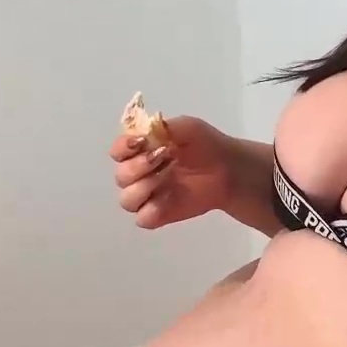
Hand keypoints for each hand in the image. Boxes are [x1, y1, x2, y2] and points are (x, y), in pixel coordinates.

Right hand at [110, 115, 240, 228]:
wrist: (229, 170)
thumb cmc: (205, 146)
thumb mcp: (188, 128)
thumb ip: (165, 127)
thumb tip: (144, 133)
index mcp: (141, 150)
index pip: (118, 151)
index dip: (123, 148)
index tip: (140, 143)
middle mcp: (139, 173)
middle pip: (120, 176)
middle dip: (138, 167)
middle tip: (164, 158)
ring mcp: (148, 196)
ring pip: (126, 200)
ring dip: (143, 189)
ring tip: (166, 178)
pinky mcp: (159, 214)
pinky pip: (142, 219)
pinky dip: (152, 209)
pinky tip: (169, 198)